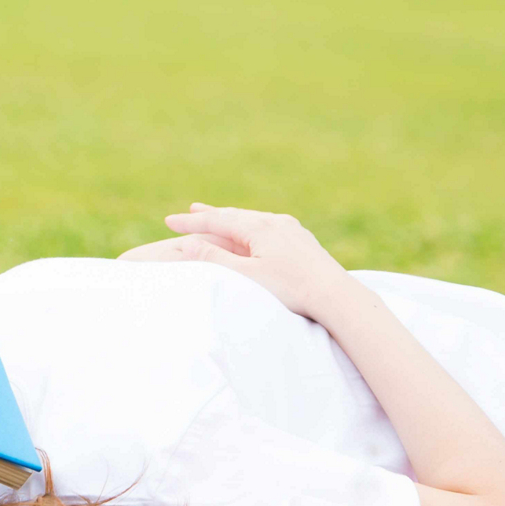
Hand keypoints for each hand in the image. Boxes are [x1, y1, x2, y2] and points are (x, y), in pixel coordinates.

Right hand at [118, 204, 356, 320]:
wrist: (335, 295)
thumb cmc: (289, 288)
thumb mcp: (245, 276)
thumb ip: (214, 259)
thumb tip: (186, 244)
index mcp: (259, 227)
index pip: (217, 220)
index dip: (191, 222)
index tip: (168, 221)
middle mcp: (276, 221)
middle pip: (235, 215)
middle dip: (211, 215)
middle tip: (191, 211)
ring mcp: (292, 229)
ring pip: (254, 219)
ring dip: (232, 219)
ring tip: (219, 218)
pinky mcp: (303, 240)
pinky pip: (269, 227)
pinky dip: (251, 227)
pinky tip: (253, 232)